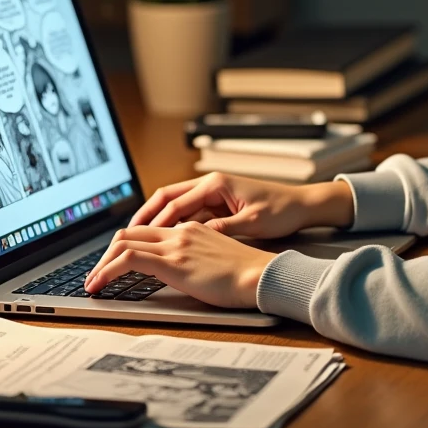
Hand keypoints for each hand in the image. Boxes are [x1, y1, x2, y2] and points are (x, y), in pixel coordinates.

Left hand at [84, 222, 275, 307]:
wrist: (262, 276)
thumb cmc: (248, 274)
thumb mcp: (218, 260)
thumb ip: (197, 259)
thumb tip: (182, 273)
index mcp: (192, 229)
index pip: (147, 229)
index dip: (123, 245)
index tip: (113, 263)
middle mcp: (180, 232)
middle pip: (129, 232)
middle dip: (105, 254)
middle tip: (96, 274)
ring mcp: (176, 245)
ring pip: (123, 243)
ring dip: (101, 264)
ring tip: (92, 283)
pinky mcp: (173, 262)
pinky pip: (128, 259)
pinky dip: (107, 271)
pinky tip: (100, 285)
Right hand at [128, 172, 354, 239]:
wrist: (304, 205)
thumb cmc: (283, 211)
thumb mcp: (253, 224)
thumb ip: (222, 230)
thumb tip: (194, 238)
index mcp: (216, 184)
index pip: (173, 203)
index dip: (152, 222)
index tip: (134, 238)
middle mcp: (211, 185)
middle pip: (166, 199)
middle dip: (144, 217)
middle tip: (123, 237)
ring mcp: (214, 194)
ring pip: (175, 206)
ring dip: (157, 222)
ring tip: (137, 242)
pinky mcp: (220, 204)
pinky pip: (189, 214)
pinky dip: (174, 226)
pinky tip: (165, 243)